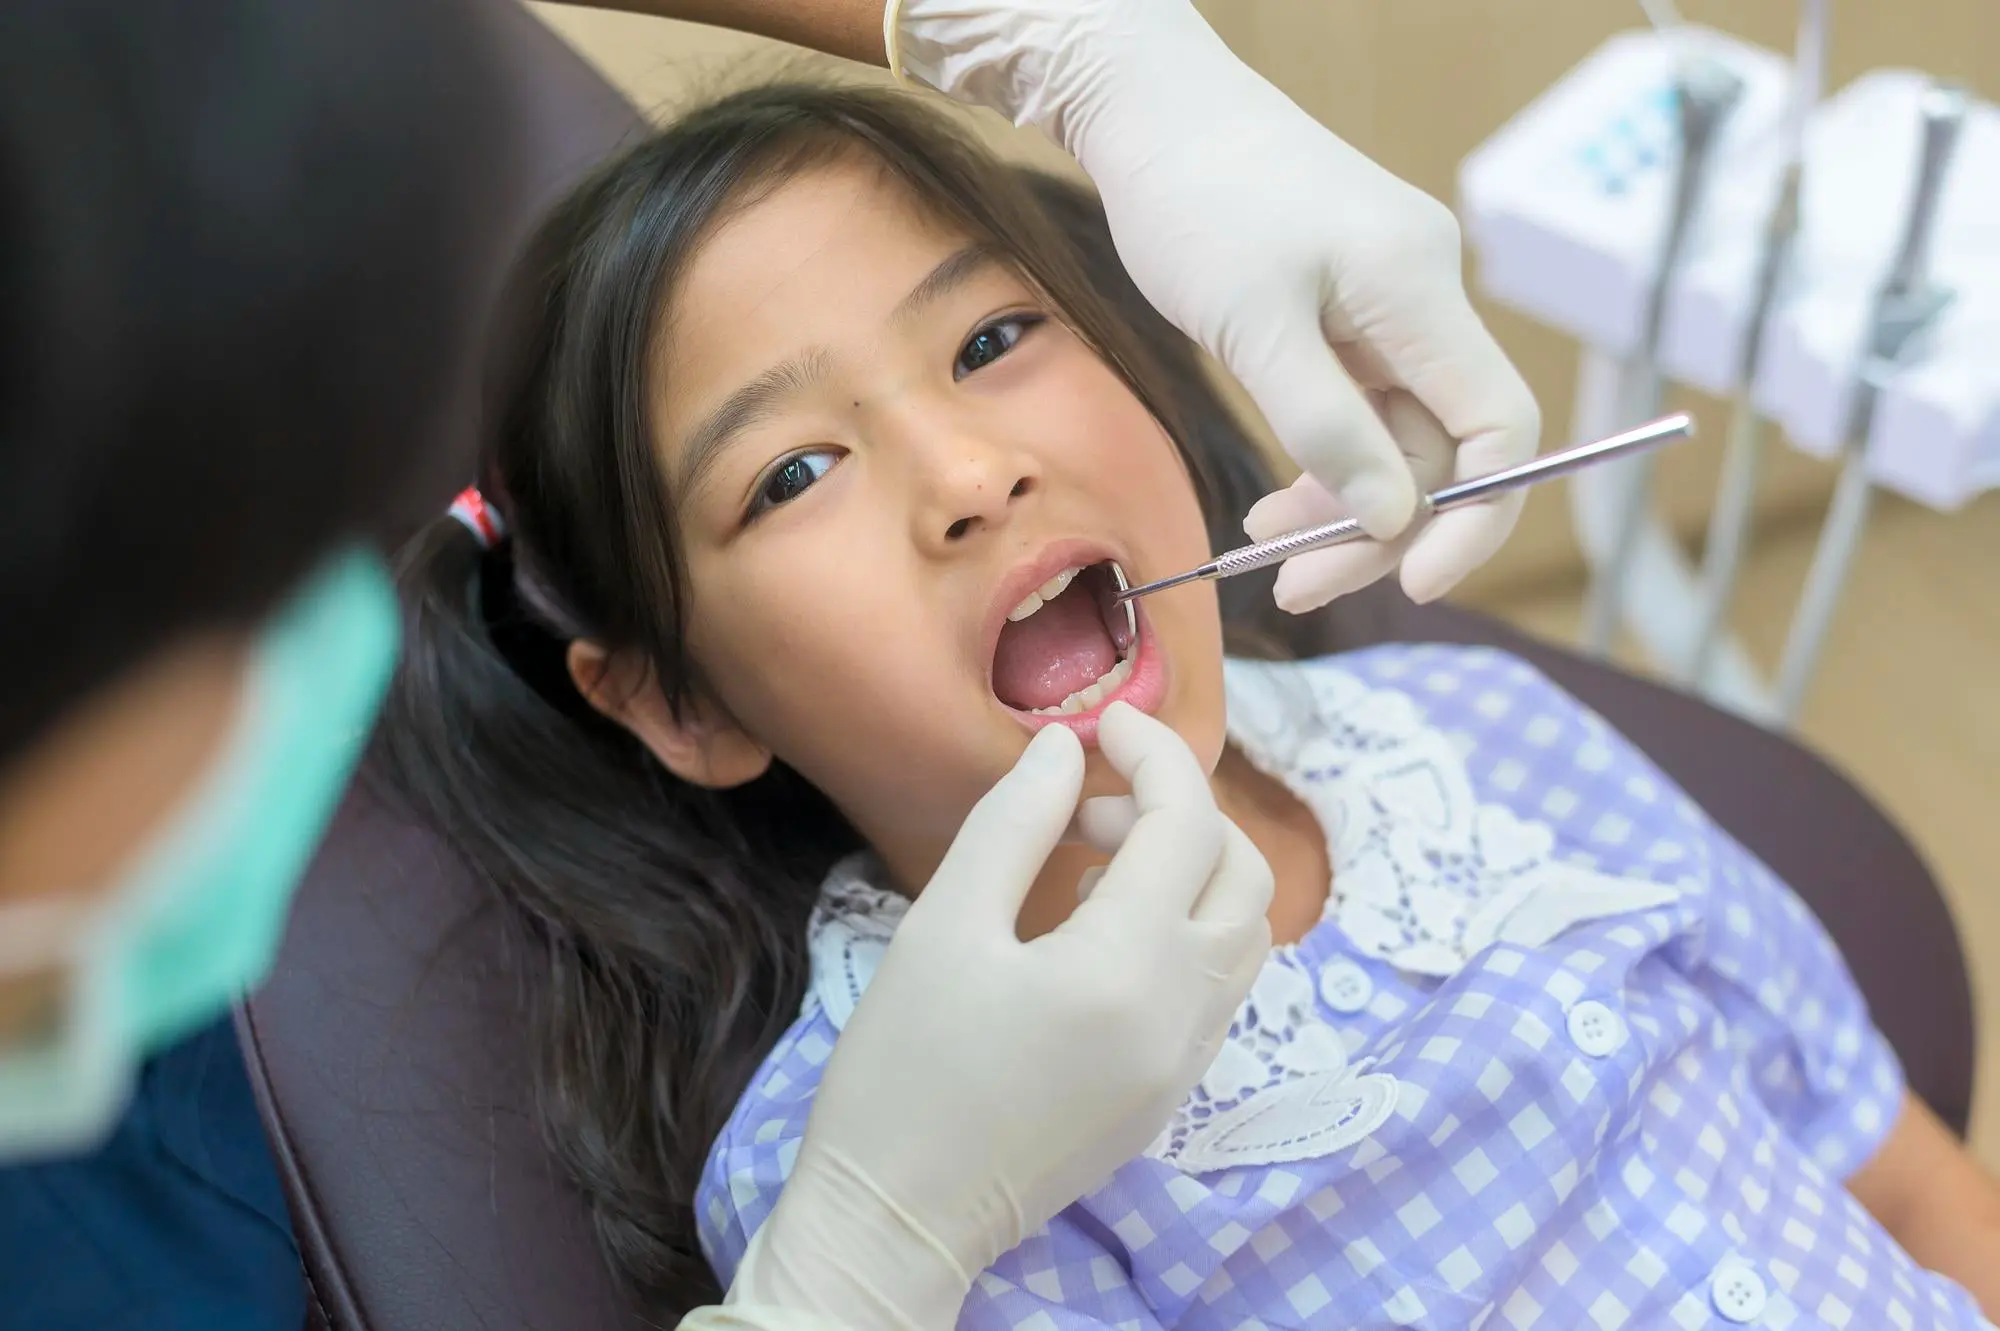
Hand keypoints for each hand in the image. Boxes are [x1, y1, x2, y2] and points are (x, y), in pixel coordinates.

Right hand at [731, 704, 1272, 1329]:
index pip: (1187, 823)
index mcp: (1127, 966)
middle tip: (1087, 804)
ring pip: (1245, 935)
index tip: (1099, 722)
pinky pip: (1219, 989)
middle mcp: (1184, 1016)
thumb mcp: (945, 925)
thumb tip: (1068, 746)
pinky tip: (1100, 935)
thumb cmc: (902, 1069)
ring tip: (1091, 866)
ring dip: (1191, 873)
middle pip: (1242, 875)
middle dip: (1179, 812)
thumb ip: (1016, 823)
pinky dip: (1186, 932)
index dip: (1153, 752)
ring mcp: (1188, 1065)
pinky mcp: (1172, 1098)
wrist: (898, 1219)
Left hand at [893, 0, 1540, 608]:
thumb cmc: (1196, 199)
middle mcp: (1423, 298)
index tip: (1414, 583)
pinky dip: (1324, 463)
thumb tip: (1393, 517)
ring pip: (1396, 439)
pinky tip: (1275, 503)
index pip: (1501, 427)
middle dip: (1380, 528)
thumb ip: (1324, 425)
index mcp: (1419, 290)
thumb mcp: (1251, 324)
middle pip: (1443, 449)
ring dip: (1344, 506)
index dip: (1475, 515)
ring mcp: (1389, 306)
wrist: (1153, 113)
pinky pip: (1359, 412)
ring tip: (1271, 553)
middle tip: (1299, 588)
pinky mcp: (1349, 314)